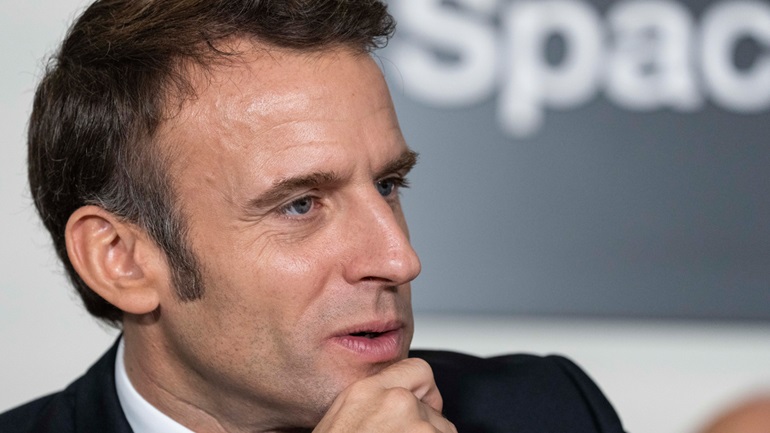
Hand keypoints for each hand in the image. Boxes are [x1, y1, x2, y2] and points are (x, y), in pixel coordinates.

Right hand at [313, 358, 456, 432]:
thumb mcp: (338, 424)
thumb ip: (369, 405)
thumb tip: (395, 402)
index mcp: (366, 392)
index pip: (418, 370)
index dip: (424, 393)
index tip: (417, 412)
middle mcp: (396, 402)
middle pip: (432, 409)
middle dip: (423, 431)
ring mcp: (419, 427)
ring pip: (443, 432)